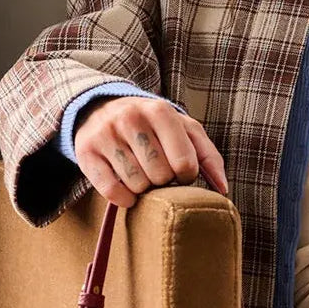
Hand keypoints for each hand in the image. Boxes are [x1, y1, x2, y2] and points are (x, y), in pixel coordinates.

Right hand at [74, 95, 228, 207]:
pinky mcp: (86, 153)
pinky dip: (124, 198)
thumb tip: (222, 189)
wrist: (102, 109)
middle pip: (161, 176)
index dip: (186, 176)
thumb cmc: (153, 126)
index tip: (180, 171)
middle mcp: (130, 118)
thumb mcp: (184, 131)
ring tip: (141, 174)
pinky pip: (112, 192)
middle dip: (164, 181)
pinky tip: (127, 187)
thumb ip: (208, 156)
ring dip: (143, 188)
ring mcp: (106, 134)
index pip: (184, 163)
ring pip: (137, 185)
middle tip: (157, 172)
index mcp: (160, 111)